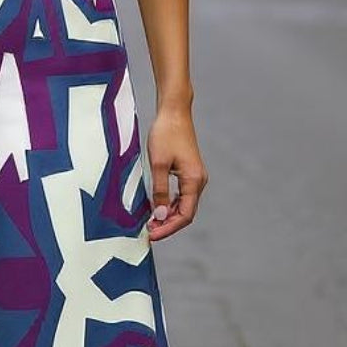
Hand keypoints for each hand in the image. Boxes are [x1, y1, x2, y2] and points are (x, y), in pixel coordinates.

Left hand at [144, 104, 207, 241]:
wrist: (174, 112)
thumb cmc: (165, 134)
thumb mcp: (158, 164)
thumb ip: (159, 192)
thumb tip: (160, 216)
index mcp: (193, 181)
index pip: (185, 215)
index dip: (168, 228)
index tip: (152, 235)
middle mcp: (198, 181)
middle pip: (186, 213)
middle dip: (168, 225)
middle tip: (148, 232)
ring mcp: (195, 177)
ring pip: (184, 205)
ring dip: (168, 216)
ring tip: (150, 223)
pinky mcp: (189, 172)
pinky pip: (181, 195)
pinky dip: (170, 204)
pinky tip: (156, 208)